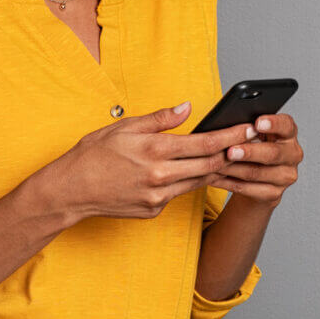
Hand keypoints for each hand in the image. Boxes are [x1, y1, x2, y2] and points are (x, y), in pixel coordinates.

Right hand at [49, 101, 266, 222]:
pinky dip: (186, 181)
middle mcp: (160, 176)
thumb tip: (187, 108)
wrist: (71, 190)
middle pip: (210, 166)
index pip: (204, 144)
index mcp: (154, 151)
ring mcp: (158, 197)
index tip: (247, 129)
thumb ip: (159, 119)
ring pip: (198, 181)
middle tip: (248, 142)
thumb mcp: (124, 127)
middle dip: (232, 153)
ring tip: (228, 155)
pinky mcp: (154, 210)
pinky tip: (189, 172)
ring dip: (214, 169)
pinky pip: (178, 194)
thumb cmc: (92, 154)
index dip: (230, 136)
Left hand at [206, 113, 302, 207]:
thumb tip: (225, 124)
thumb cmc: (252, 146)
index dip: (273, 124)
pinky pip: (248, 188)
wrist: (257, 178)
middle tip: (230, 151)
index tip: (257, 123)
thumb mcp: (253, 134)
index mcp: (288, 134)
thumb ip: (246, 128)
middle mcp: (292, 154)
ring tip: (215, 164)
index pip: (286, 125)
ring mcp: (285, 176)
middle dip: (249, 152)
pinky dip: (228, 182)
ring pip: (256, 172)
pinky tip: (215, 178)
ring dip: (233, 169)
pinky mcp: (274, 193)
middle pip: (272, 153)